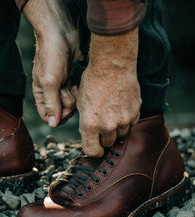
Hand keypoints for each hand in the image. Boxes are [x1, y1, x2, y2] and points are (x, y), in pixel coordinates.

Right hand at [23, 0, 80, 126]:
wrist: (61, 32)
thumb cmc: (51, 55)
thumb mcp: (49, 82)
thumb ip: (51, 104)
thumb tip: (52, 124)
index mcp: (40, 94)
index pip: (47, 115)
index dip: (56, 117)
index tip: (65, 112)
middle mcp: (49, 91)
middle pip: (60, 111)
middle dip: (66, 106)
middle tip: (67, 94)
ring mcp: (60, 86)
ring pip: (69, 103)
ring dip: (73, 98)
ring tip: (72, 87)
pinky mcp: (69, 79)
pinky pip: (75, 94)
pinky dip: (77, 93)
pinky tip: (77, 85)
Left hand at [77, 29, 141, 156]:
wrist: (112, 65)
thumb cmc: (92, 82)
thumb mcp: (80, 103)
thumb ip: (86, 123)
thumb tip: (90, 134)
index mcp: (90, 124)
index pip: (93, 152)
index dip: (94, 151)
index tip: (95, 147)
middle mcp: (108, 126)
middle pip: (108, 144)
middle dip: (104, 138)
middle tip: (102, 125)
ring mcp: (124, 120)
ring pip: (121, 135)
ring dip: (117, 129)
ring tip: (112, 114)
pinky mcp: (136, 113)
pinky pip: (131, 124)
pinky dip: (127, 120)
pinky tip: (121, 108)